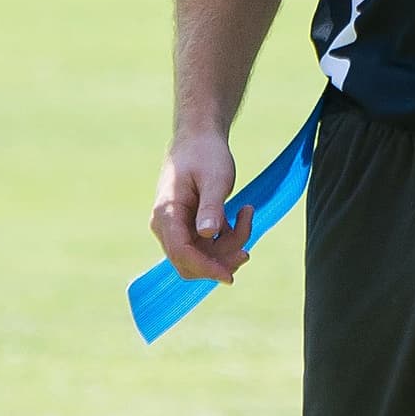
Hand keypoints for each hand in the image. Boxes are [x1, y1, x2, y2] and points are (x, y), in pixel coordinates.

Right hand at [150, 131, 253, 284]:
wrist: (199, 139)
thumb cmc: (205, 155)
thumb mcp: (214, 178)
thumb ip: (211, 207)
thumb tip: (207, 235)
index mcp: (167, 213)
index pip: (181, 253)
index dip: (205, 268)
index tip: (230, 276)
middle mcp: (166, 226)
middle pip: (191, 262)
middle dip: (221, 260)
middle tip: (248, 250)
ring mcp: (176, 228)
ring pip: (203, 255)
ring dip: (230, 244)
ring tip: (248, 212)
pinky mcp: (189, 227)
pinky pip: (208, 245)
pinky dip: (228, 237)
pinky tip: (243, 213)